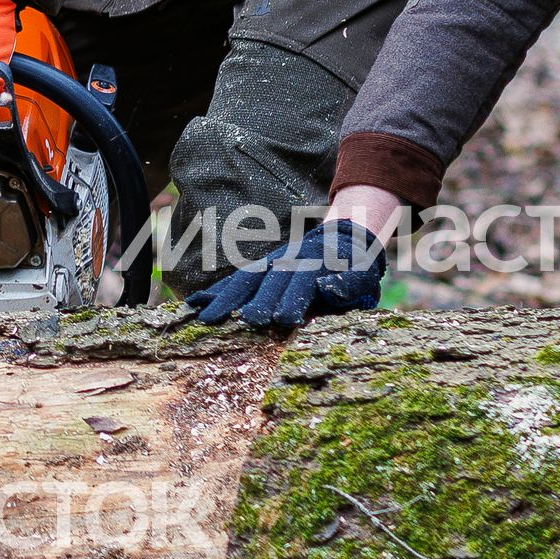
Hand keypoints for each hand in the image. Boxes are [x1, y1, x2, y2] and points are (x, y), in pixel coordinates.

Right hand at [187, 215, 386, 329]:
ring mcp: (271, 262)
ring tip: (206, 316)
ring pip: (245, 277)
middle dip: (252, 300)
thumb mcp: (362, 274)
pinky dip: (217, 290)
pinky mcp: (260, 267)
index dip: (290, 299)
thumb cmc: (355, 267)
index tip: (280, 319)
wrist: (343, 238)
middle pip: (266, 279)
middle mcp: (288, 260)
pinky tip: (197, 302)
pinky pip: (237, 278)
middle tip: (240, 321)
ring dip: (225, 297)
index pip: (300, 282)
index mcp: (316, 263)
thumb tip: (328, 287)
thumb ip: (348, 282)